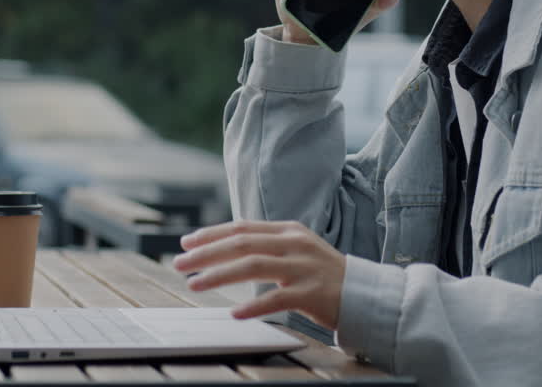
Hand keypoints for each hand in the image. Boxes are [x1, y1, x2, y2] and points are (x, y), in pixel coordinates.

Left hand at [171, 220, 346, 329]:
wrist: (362, 293)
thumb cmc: (322, 274)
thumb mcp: (296, 249)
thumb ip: (267, 243)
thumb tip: (230, 240)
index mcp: (287, 231)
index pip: (242, 228)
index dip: (211, 234)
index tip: (186, 243)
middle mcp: (294, 244)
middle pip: (241, 244)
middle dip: (206, 254)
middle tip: (180, 264)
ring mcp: (303, 267)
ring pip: (253, 266)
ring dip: (219, 276)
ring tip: (195, 285)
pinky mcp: (311, 293)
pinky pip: (277, 298)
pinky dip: (253, 306)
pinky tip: (234, 313)